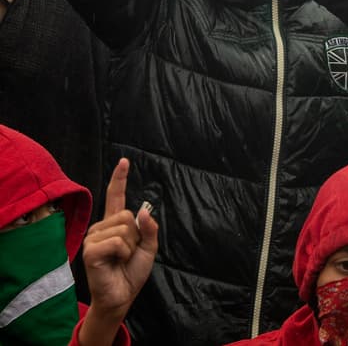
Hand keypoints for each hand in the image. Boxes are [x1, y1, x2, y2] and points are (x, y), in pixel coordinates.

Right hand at [78, 160, 157, 345]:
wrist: (122, 295)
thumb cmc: (132, 272)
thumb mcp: (149, 247)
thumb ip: (149, 228)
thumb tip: (143, 210)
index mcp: (115, 224)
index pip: (116, 197)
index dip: (119, 178)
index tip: (124, 161)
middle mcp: (101, 228)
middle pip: (129, 215)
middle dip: (137, 236)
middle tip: (127, 253)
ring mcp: (93, 238)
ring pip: (125, 228)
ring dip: (130, 246)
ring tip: (120, 259)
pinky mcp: (90, 250)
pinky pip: (117, 241)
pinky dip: (123, 253)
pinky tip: (114, 262)